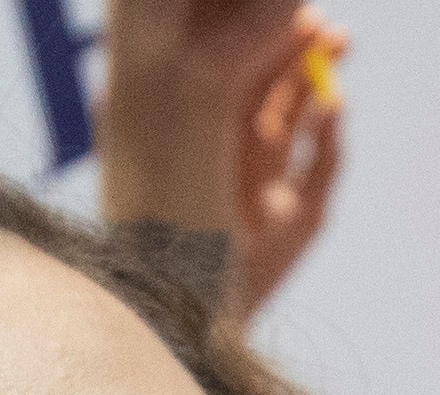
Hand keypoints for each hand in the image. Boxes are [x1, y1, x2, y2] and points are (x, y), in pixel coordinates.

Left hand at [98, 0, 336, 296]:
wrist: (182, 318)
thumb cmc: (153, 253)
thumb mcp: (137, 181)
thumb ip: (120, 133)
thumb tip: (101, 91)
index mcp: (212, 141)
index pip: (244, 77)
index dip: (263, 43)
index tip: (284, 11)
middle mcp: (247, 161)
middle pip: (283, 91)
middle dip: (306, 53)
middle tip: (324, 21)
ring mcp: (280, 187)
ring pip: (308, 122)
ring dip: (325, 81)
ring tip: (339, 43)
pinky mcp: (303, 219)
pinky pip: (323, 169)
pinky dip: (331, 137)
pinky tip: (333, 107)